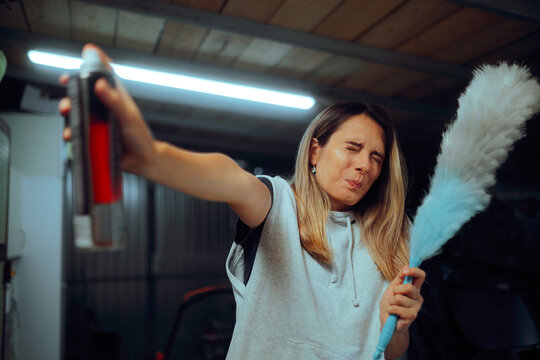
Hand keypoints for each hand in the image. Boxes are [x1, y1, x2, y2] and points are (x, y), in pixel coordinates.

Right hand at [59, 43, 156, 175]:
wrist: (142, 162)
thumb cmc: (140, 138)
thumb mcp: (128, 117)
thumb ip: (114, 101)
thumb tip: (100, 84)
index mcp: (116, 99)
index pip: (106, 76)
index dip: (96, 63)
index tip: (87, 52)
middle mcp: (104, 109)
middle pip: (84, 93)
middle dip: (72, 89)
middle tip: (66, 86)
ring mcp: (97, 123)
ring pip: (76, 112)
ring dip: (68, 111)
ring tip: (66, 111)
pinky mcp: (92, 137)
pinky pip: (77, 132)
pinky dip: (70, 132)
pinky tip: (70, 134)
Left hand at [379, 266, 424, 332]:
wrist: (387, 323)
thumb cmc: (390, 306)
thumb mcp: (392, 288)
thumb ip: (399, 278)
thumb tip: (406, 264)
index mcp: (414, 289)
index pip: (421, 276)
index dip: (414, 271)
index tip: (405, 271)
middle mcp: (417, 297)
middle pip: (409, 287)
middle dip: (396, 291)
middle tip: (393, 297)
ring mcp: (416, 307)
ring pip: (399, 298)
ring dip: (391, 302)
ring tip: (392, 307)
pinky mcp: (411, 316)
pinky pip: (396, 308)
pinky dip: (390, 310)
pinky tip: (393, 314)